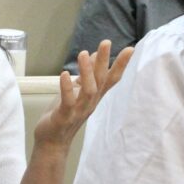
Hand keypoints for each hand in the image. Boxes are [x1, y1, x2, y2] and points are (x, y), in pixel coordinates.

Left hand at [33, 40, 132, 154]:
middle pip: (101, 81)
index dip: (121, 65)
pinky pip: (68, 101)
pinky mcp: (65, 116)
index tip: (130, 49)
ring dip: (87, 72)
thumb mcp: (77, 91)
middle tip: (106, 42)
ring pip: (88, 90)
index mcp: (94, 96)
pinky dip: (67, 88)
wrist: (53, 141)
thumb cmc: (64, 114)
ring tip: (83, 54)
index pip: (111, 79)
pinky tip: (64, 74)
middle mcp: (91, 103)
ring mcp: (79, 110)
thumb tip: (94, 54)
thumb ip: (86, 75)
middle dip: (104, 61)